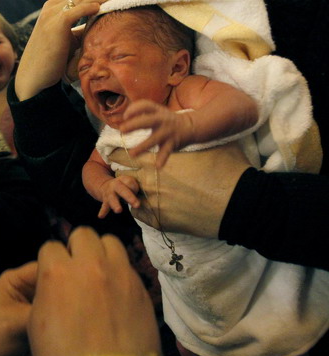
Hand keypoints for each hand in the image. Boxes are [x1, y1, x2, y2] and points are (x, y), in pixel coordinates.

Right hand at [15, 0, 125, 100]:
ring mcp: (52, 14)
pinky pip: (75, 11)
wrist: (34, 77)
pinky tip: (101, 7)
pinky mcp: (55, 24)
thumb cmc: (52, 62)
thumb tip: (101, 26)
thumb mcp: (69, 42)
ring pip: (83, 0)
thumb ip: (82, 31)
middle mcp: (52, 8)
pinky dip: (88, 8)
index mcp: (55, 9)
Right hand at [28, 227, 160, 355]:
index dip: (51, 261)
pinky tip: (116, 292)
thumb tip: (54, 281)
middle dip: (77, 248)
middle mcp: (89, 264)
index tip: (53, 272)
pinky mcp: (139, 287)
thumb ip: (47, 289)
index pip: (51, 246)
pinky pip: (128, 266)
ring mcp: (119, 273)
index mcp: (57, 271)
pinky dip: (120, 273)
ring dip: (102, 253)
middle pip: (83, 234)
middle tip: (77, 267)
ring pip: (110, 242)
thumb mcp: (38, 321)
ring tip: (100, 273)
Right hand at [98, 175, 139, 217]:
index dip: (135, 188)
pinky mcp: (105, 201)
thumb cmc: (123, 187)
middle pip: (122, 190)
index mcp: (123, 179)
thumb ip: (135, 189)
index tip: (136, 192)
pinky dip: (103, 211)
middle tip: (137, 205)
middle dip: (129, 197)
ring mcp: (109, 193)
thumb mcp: (129, 184)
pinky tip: (101, 216)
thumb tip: (139, 201)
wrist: (106, 186)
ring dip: (115, 204)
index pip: (130, 182)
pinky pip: (104, 207)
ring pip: (112, 199)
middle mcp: (115, 185)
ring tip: (118, 210)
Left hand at [109, 142, 250, 237]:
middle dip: (127, 174)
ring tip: (143, 191)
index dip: (118, 154)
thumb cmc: (225, 171)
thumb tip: (190, 133)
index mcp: (156, 162)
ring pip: (131, 196)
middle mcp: (149, 183)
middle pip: (123, 176)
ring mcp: (153, 204)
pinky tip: (150, 205)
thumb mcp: (206, 148)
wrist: (238, 204)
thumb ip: (187, 143)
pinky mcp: (160, 222)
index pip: (122, 155)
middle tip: (133, 173)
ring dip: (135, 192)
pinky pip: (139, 214)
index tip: (118, 154)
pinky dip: (142, 209)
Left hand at [118, 100, 194, 167]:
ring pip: (154, 139)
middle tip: (122, 130)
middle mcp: (162, 120)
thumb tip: (115, 121)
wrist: (191, 126)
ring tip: (131, 154)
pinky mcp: (172, 143)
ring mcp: (167, 132)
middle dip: (134, 125)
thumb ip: (138, 116)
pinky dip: (162, 159)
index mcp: (156, 110)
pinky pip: (166, 152)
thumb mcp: (155, 113)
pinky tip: (157, 166)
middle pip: (147, 121)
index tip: (125, 116)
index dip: (133, 109)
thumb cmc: (166, 119)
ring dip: (142, 147)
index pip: (144, 105)